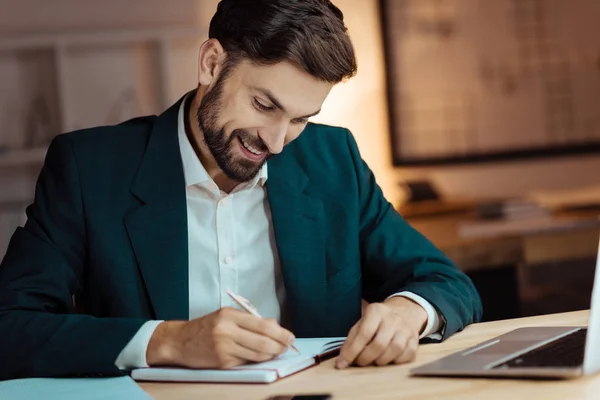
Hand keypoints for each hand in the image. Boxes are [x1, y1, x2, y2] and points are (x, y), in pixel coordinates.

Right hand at [146, 307, 294, 368]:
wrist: (180, 341)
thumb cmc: (206, 327)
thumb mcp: (226, 316)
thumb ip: (250, 320)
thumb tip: (275, 327)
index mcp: (229, 315)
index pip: (262, 325)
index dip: (280, 333)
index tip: (290, 337)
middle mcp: (227, 331)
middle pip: (263, 341)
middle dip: (279, 346)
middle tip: (287, 347)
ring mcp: (224, 348)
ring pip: (257, 354)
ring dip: (271, 354)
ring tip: (276, 351)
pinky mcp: (222, 362)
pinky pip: (246, 362)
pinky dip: (256, 360)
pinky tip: (260, 356)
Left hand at [336, 297, 427, 367]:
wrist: (404, 312)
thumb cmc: (379, 321)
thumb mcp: (362, 323)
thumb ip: (351, 340)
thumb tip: (342, 360)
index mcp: (376, 311)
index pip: (363, 334)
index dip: (352, 351)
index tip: (342, 363)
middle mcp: (393, 319)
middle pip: (379, 344)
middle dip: (366, 358)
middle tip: (360, 362)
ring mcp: (406, 329)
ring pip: (394, 350)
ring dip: (381, 361)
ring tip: (374, 360)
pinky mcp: (415, 340)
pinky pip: (406, 356)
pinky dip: (395, 362)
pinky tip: (388, 359)